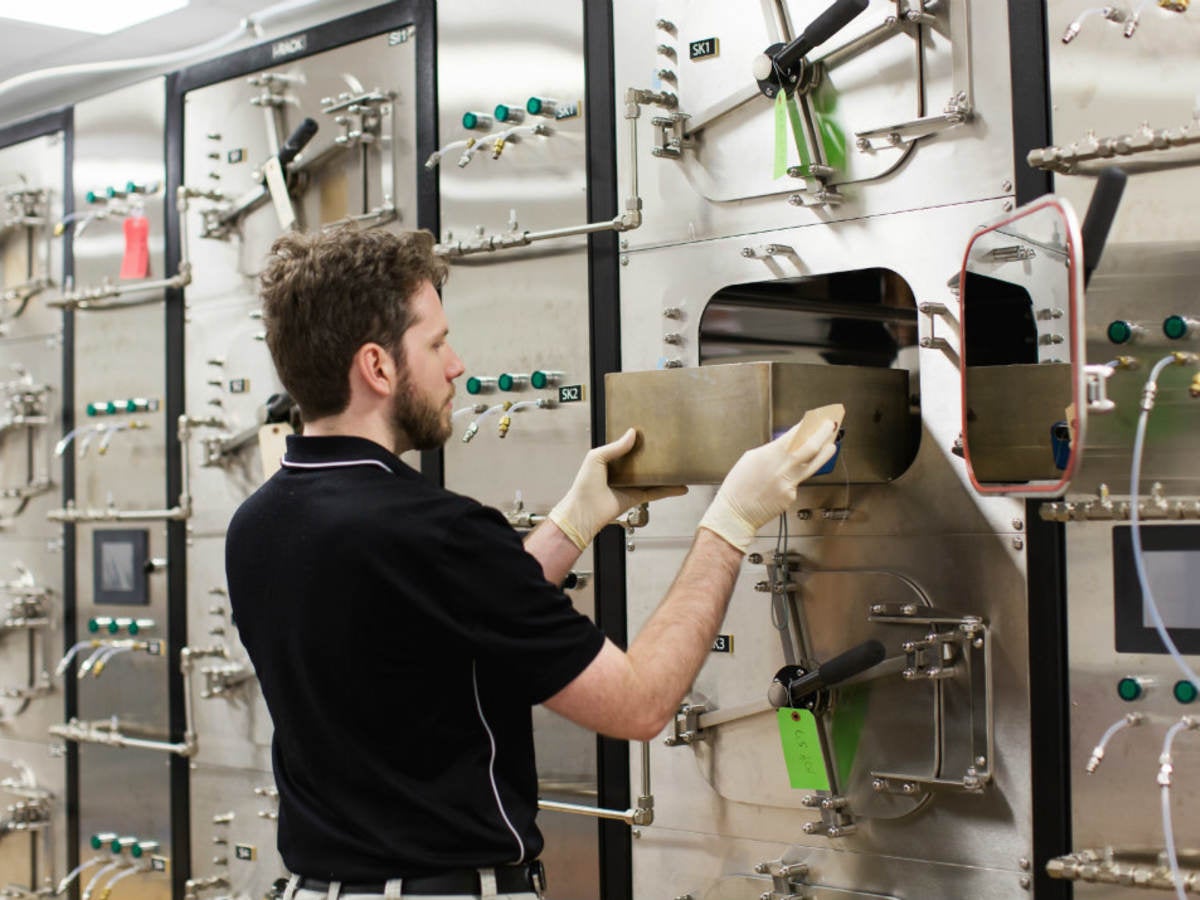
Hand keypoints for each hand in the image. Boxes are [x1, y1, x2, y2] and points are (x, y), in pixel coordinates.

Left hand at [548, 428, 687, 550]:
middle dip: (655, 455)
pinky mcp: (637, 497)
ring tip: (680, 465)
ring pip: (653, 477)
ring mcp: (631, 485)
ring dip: (666, 473)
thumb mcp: (596, 457)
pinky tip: (681, 487)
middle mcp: (623, 473)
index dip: (638, 441)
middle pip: (643, 462)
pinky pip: (656, 492)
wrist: (585, 511)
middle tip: (669, 445)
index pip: (628, 448)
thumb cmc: (584, 486)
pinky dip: (669, 490)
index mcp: (611, 461)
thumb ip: (615, 446)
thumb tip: (632, 433)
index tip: (651, 431)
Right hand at [697, 416, 838, 551]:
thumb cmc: (738, 487)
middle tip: (831, 425)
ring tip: (831, 445)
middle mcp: (780, 469)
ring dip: (824, 453)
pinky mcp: (790, 497)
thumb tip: (788, 444)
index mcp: (767, 455)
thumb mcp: (750, 460)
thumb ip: (771, 451)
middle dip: (823, 433)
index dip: (807, 425)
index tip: (815, 418)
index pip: (794, 435)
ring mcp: (788, 484)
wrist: (735, 514)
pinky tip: (791, 475)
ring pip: (812, 466)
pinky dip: (796, 477)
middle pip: (810, 447)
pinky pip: (797, 483)